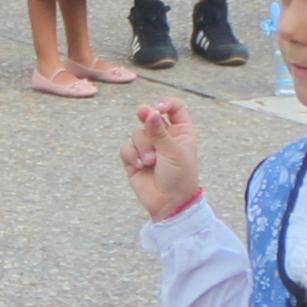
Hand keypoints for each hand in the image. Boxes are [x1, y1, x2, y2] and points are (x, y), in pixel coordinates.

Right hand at [122, 97, 203, 220]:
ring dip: (142, 146)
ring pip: (137, 133)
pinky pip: (126, 149)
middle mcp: (164, 137)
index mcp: (181, 132)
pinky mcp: (134, 160)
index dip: (166, 104)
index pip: (174, 108)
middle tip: (142, 113)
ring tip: (150, 162)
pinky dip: (132, 156)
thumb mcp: (173, 150)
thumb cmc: (179, 176)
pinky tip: (140, 166)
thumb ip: (158, 131)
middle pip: (150, 116)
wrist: (169, 203)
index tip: (159, 108)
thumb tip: (149, 111)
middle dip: (145, 115)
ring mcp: (148, 148)